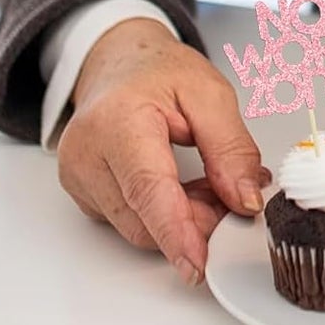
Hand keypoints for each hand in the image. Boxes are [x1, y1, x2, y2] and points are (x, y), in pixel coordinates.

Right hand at [57, 17, 271, 285]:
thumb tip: (246, 200)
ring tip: (210, 181)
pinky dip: (164, 213)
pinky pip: (130, 220)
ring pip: (138, 226)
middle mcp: (87, 154)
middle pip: (145, 217)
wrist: (119, 61)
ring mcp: (79, 178)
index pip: (147, 188)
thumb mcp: (211, 94)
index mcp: (118, 121)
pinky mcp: (83, 194)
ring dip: (183, 217)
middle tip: (235, 193)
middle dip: (196, 220)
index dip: (176, 230)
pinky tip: (183, 186)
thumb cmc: (159, 71)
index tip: (197, 263)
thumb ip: (232, 148)